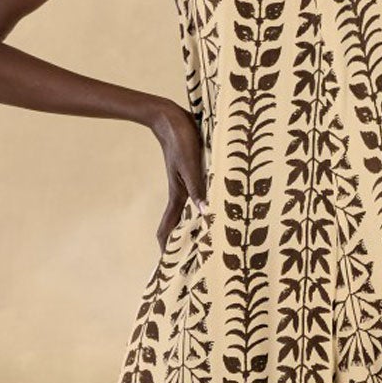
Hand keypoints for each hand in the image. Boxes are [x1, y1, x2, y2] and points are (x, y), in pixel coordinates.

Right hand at [150, 101, 207, 251]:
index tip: (168, 266)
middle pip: (180, 224)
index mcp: (179, 194)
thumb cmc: (180, 138)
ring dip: (196, 226)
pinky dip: (204, 207)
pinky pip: (200, 196)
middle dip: (184, 243)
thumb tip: (205, 214)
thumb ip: (198, 187)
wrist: (170, 117)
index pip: (169, 228)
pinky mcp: (194, 173)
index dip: (168, 247)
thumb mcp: (190, 163)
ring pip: (192, 212)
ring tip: (206, 241)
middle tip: (192, 262)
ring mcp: (188, 183)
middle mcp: (183, 192)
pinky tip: (214, 210)